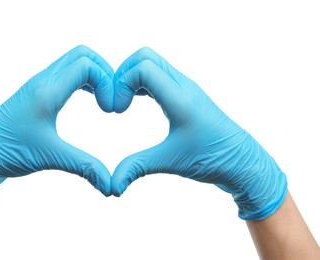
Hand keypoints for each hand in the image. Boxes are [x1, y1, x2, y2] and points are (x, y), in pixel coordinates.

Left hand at [0, 45, 113, 224]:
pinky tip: (87, 100)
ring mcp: (37, 86)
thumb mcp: (50, 158)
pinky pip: (64, 74)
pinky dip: (82, 80)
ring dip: (93, 75)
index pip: (87, 65)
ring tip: (102, 100)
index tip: (109, 110)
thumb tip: (110, 186)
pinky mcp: (35, 94)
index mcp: (47, 91)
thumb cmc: (6, 152)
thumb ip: (85, 167)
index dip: (107, 82)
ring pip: (72, 62)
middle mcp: (42, 81)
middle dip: (104, 72)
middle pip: (82, 54)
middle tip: (111, 99)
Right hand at [111, 47, 286, 219]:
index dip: (121, 84)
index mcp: (180, 99)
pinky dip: (141, 82)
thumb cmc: (213, 160)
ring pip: (152, 63)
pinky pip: (159, 75)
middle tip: (116, 102)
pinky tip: (135, 102)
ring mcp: (186, 88)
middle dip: (122, 75)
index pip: (143, 68)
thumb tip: (112, 187)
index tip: (117, 111)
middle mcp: (183, 86)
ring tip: (123, 103)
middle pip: (145, 56)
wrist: (243, 162)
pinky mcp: (186, 94)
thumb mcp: (171, 163)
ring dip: (131, 77)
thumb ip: (137, 168)